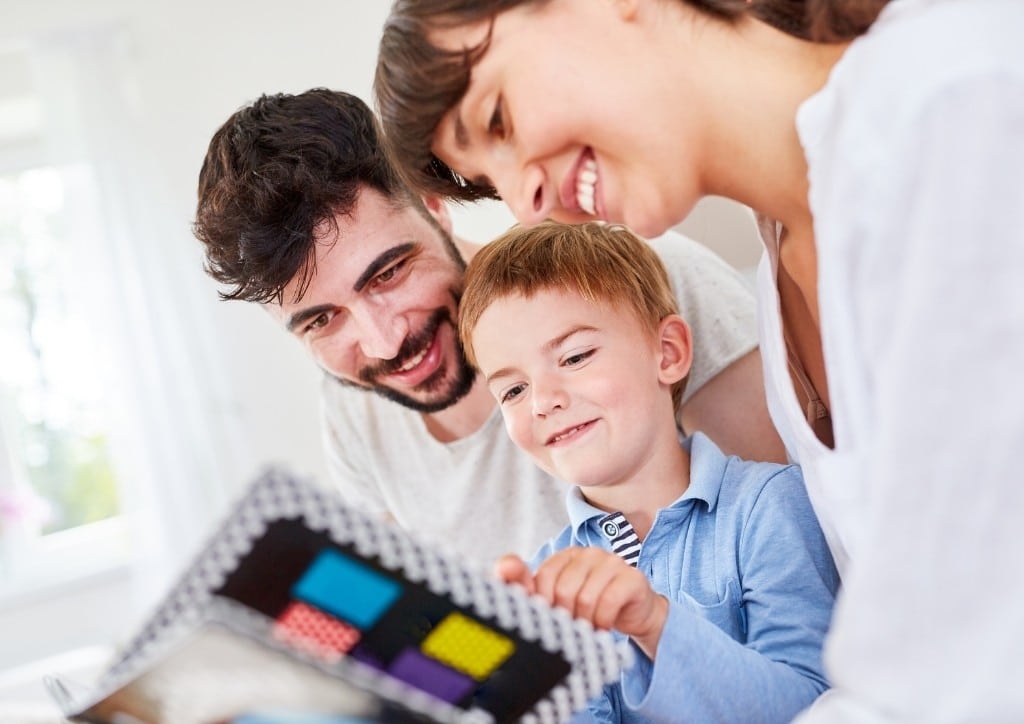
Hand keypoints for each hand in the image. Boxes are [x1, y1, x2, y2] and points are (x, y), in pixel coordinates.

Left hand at [496, 548, 668, 658]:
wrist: (632, 615)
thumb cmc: (588, 608)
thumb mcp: (555, 600)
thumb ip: (524, 586)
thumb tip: (503, 567)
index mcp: (566, 556)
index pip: (543, 577)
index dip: (545, 605)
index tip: (552, 620)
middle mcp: (588, 553)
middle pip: (564, 589)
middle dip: (566, 617)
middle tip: (574, 628)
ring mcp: (612, 562)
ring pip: (586, 597)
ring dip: (586, 622)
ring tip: (589, 628)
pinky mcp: (632, 577)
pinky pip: (609, 601)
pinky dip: (603, 621)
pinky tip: (604, 627)